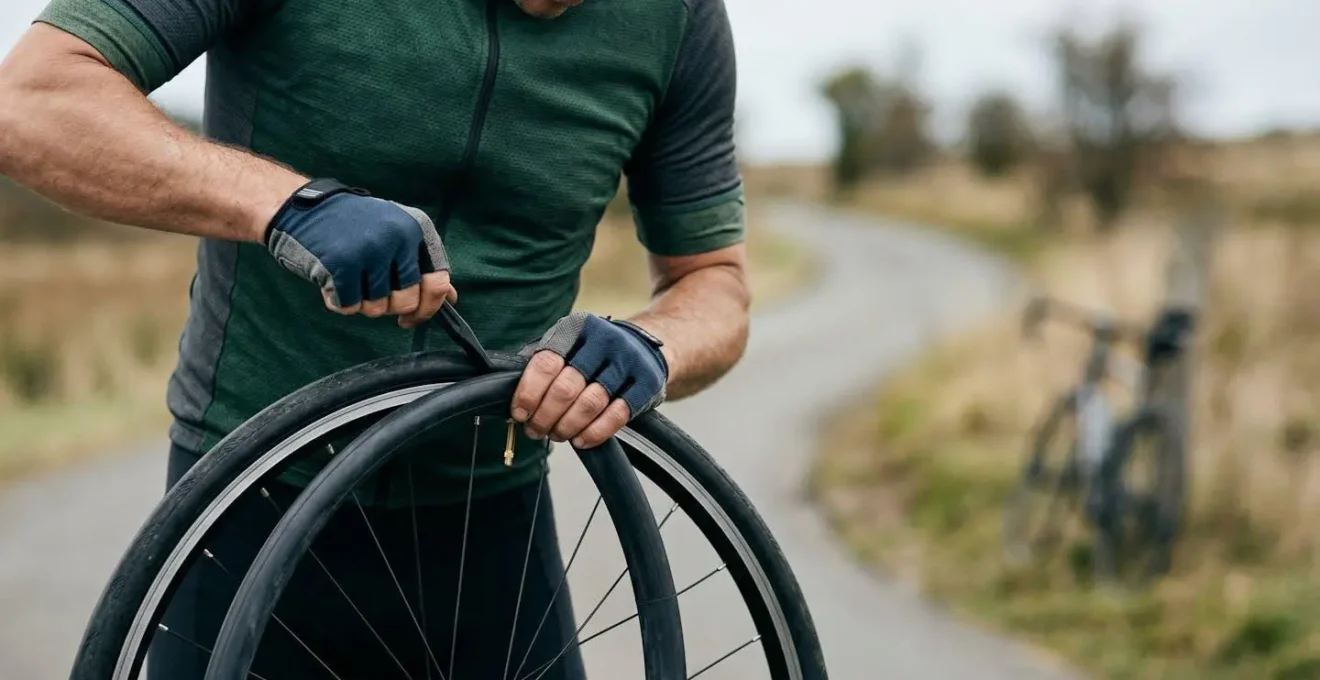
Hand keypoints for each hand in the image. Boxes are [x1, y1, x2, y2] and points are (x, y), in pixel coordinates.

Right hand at [264, 179, 455, 327]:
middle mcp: (397, 237)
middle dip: (388, 307)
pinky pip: (350, 307)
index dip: (427, 308)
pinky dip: (340, 302)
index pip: (438, 282)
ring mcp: (370, 250)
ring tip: (349, 279)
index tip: (410, 317)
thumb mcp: (394, 235)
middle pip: (407, 301)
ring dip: (361, 303)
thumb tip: (450, 297)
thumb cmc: (352, 226)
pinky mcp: (342, 265)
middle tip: (370, 293)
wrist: (301, 208)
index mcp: (416, 228)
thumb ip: (421, 265)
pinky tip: (332, 283)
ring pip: (377, 308)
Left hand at [511, 313, 668, 448]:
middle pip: (566, 388)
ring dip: (567, 427)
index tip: (520, 413)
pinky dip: (595, 433)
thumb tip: (512, 399)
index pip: (546, 363)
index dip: (528, 393)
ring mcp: (627, 362)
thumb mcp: (568, 345)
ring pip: (590, 404)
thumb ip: (543, 365)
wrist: (644, 346)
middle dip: (545, 416)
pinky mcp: (646, 384)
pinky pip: (616, 416)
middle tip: (536, 430)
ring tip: (557, 435)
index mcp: (576, 329)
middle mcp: (603, 342)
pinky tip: (581, 440)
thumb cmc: (594, 352)